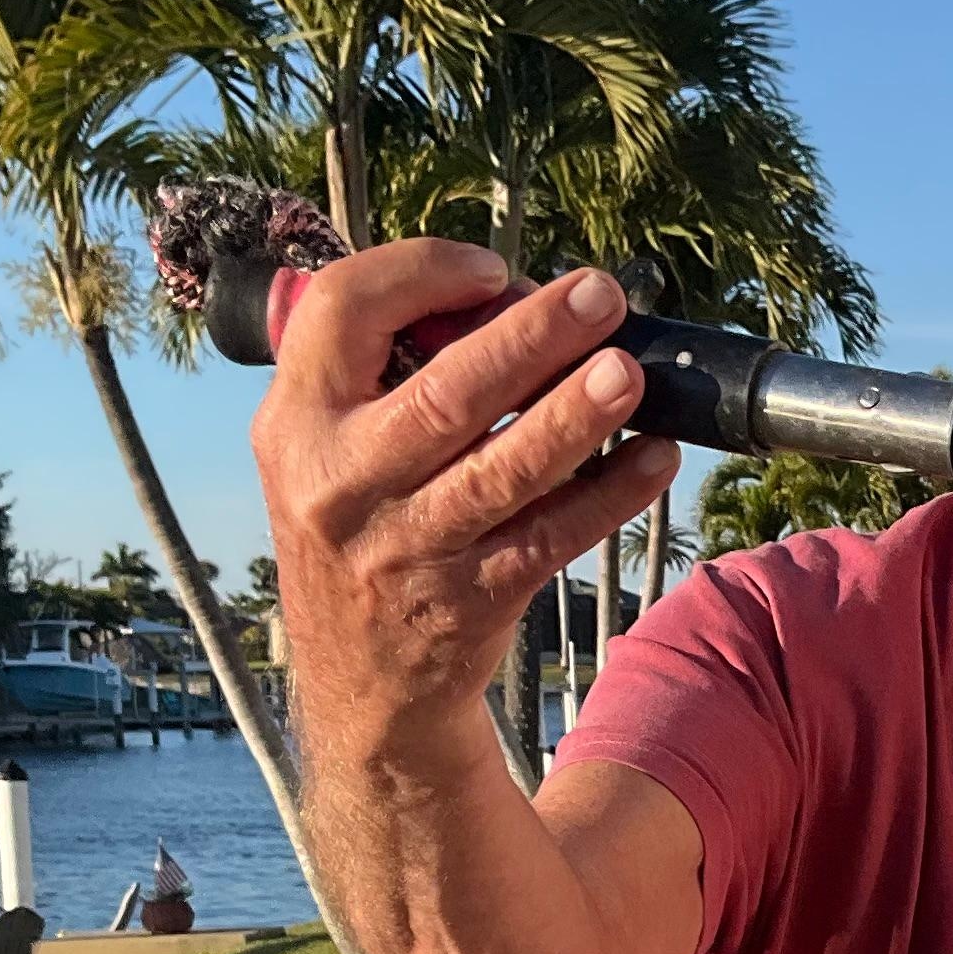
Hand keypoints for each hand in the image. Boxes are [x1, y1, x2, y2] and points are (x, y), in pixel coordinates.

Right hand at [252, 246, 681, 739]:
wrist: (362, 683)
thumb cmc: (360, 531)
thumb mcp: (323, 447)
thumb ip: (381, 371)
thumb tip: (512, 297)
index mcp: (296, 421)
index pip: (344, 311)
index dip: (422, 272)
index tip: (495, 269)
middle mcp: (344, 484)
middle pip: (443, 394)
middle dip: (530, 337)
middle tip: (598, 295)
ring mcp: (409, 548)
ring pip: (502, 471)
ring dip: (575, 416)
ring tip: (632, 371)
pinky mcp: (472, 600)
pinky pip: (551, 536)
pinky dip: (609, 494)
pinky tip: (656, 456)